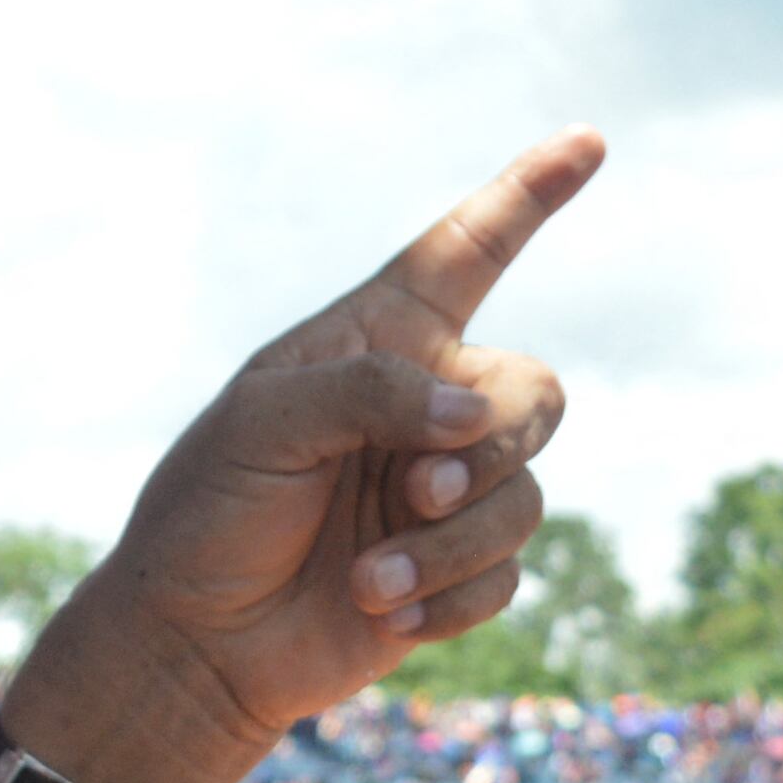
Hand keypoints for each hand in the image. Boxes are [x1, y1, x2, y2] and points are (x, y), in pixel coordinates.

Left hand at [0, 135, 602, 782]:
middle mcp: (426, 406)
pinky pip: (507, 574)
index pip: (467, 253)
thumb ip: (371, 393)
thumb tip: (472, 414)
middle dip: (490, 444)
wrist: (195, 643)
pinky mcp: (456, 571)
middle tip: (416, 487)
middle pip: (531, 393)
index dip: (528, 195)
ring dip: (451, 544)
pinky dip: (447, 597)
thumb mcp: (264, 425)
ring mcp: (445, 491)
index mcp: (378, 340)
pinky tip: (379, 609)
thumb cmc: (211, 514)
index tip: (587, 140)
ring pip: (523, 496)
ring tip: (367, 576)